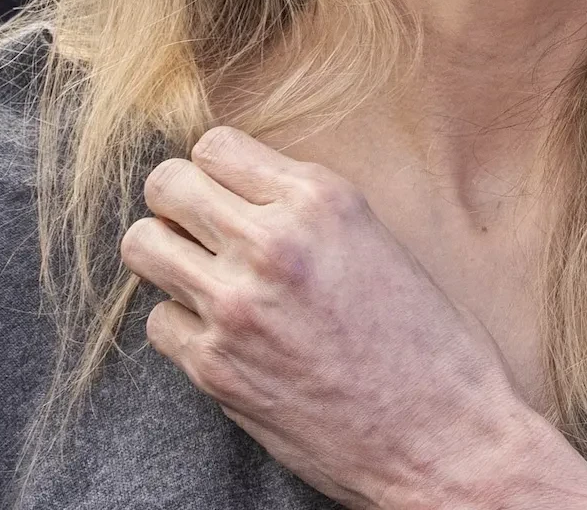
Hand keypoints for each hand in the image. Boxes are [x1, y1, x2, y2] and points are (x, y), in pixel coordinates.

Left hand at [118, 127, 586, 509]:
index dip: (215, 170)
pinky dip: (183, 327)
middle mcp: (272, 242)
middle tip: (197, 228)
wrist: (443, 440)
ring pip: (143, 246)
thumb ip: (307, 210)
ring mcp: (236, 306)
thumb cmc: (429, 343)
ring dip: (166, 257)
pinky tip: (223, 337)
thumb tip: (244, 193)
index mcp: (320, 200)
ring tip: (199, 276)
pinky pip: (159, 321)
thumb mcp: (378, 240)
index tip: (226, 193)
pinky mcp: (215, 368)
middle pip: (166, 184)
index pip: (215, 145)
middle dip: (176, 203)